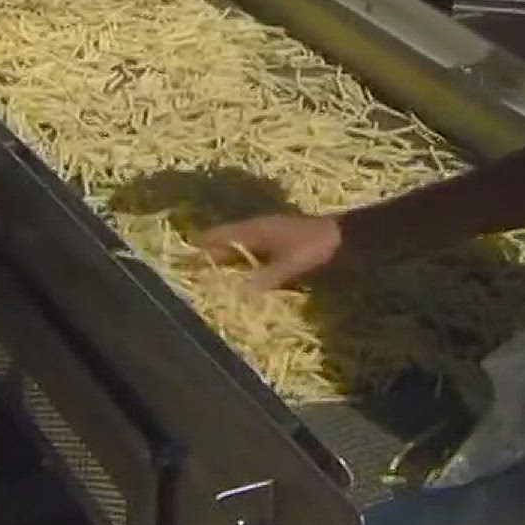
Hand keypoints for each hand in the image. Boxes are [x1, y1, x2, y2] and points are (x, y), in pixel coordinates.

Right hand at [197, 214, 342, 291]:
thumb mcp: (289, 266)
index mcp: (255, 230)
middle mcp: (257, 229)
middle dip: (210, 253)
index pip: (219, 236)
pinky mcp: (279, 241)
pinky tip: (241, 273)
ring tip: (210, 272)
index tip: (183, 257)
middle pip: (226, 240)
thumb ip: (264, 279)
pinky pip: (252, 250)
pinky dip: (242, 259)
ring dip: (226, 256)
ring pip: (239, 245)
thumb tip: (239, 295)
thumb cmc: (314, 247)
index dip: (202, 246)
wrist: (341, 236)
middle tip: (192, 268)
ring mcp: (269, 233)